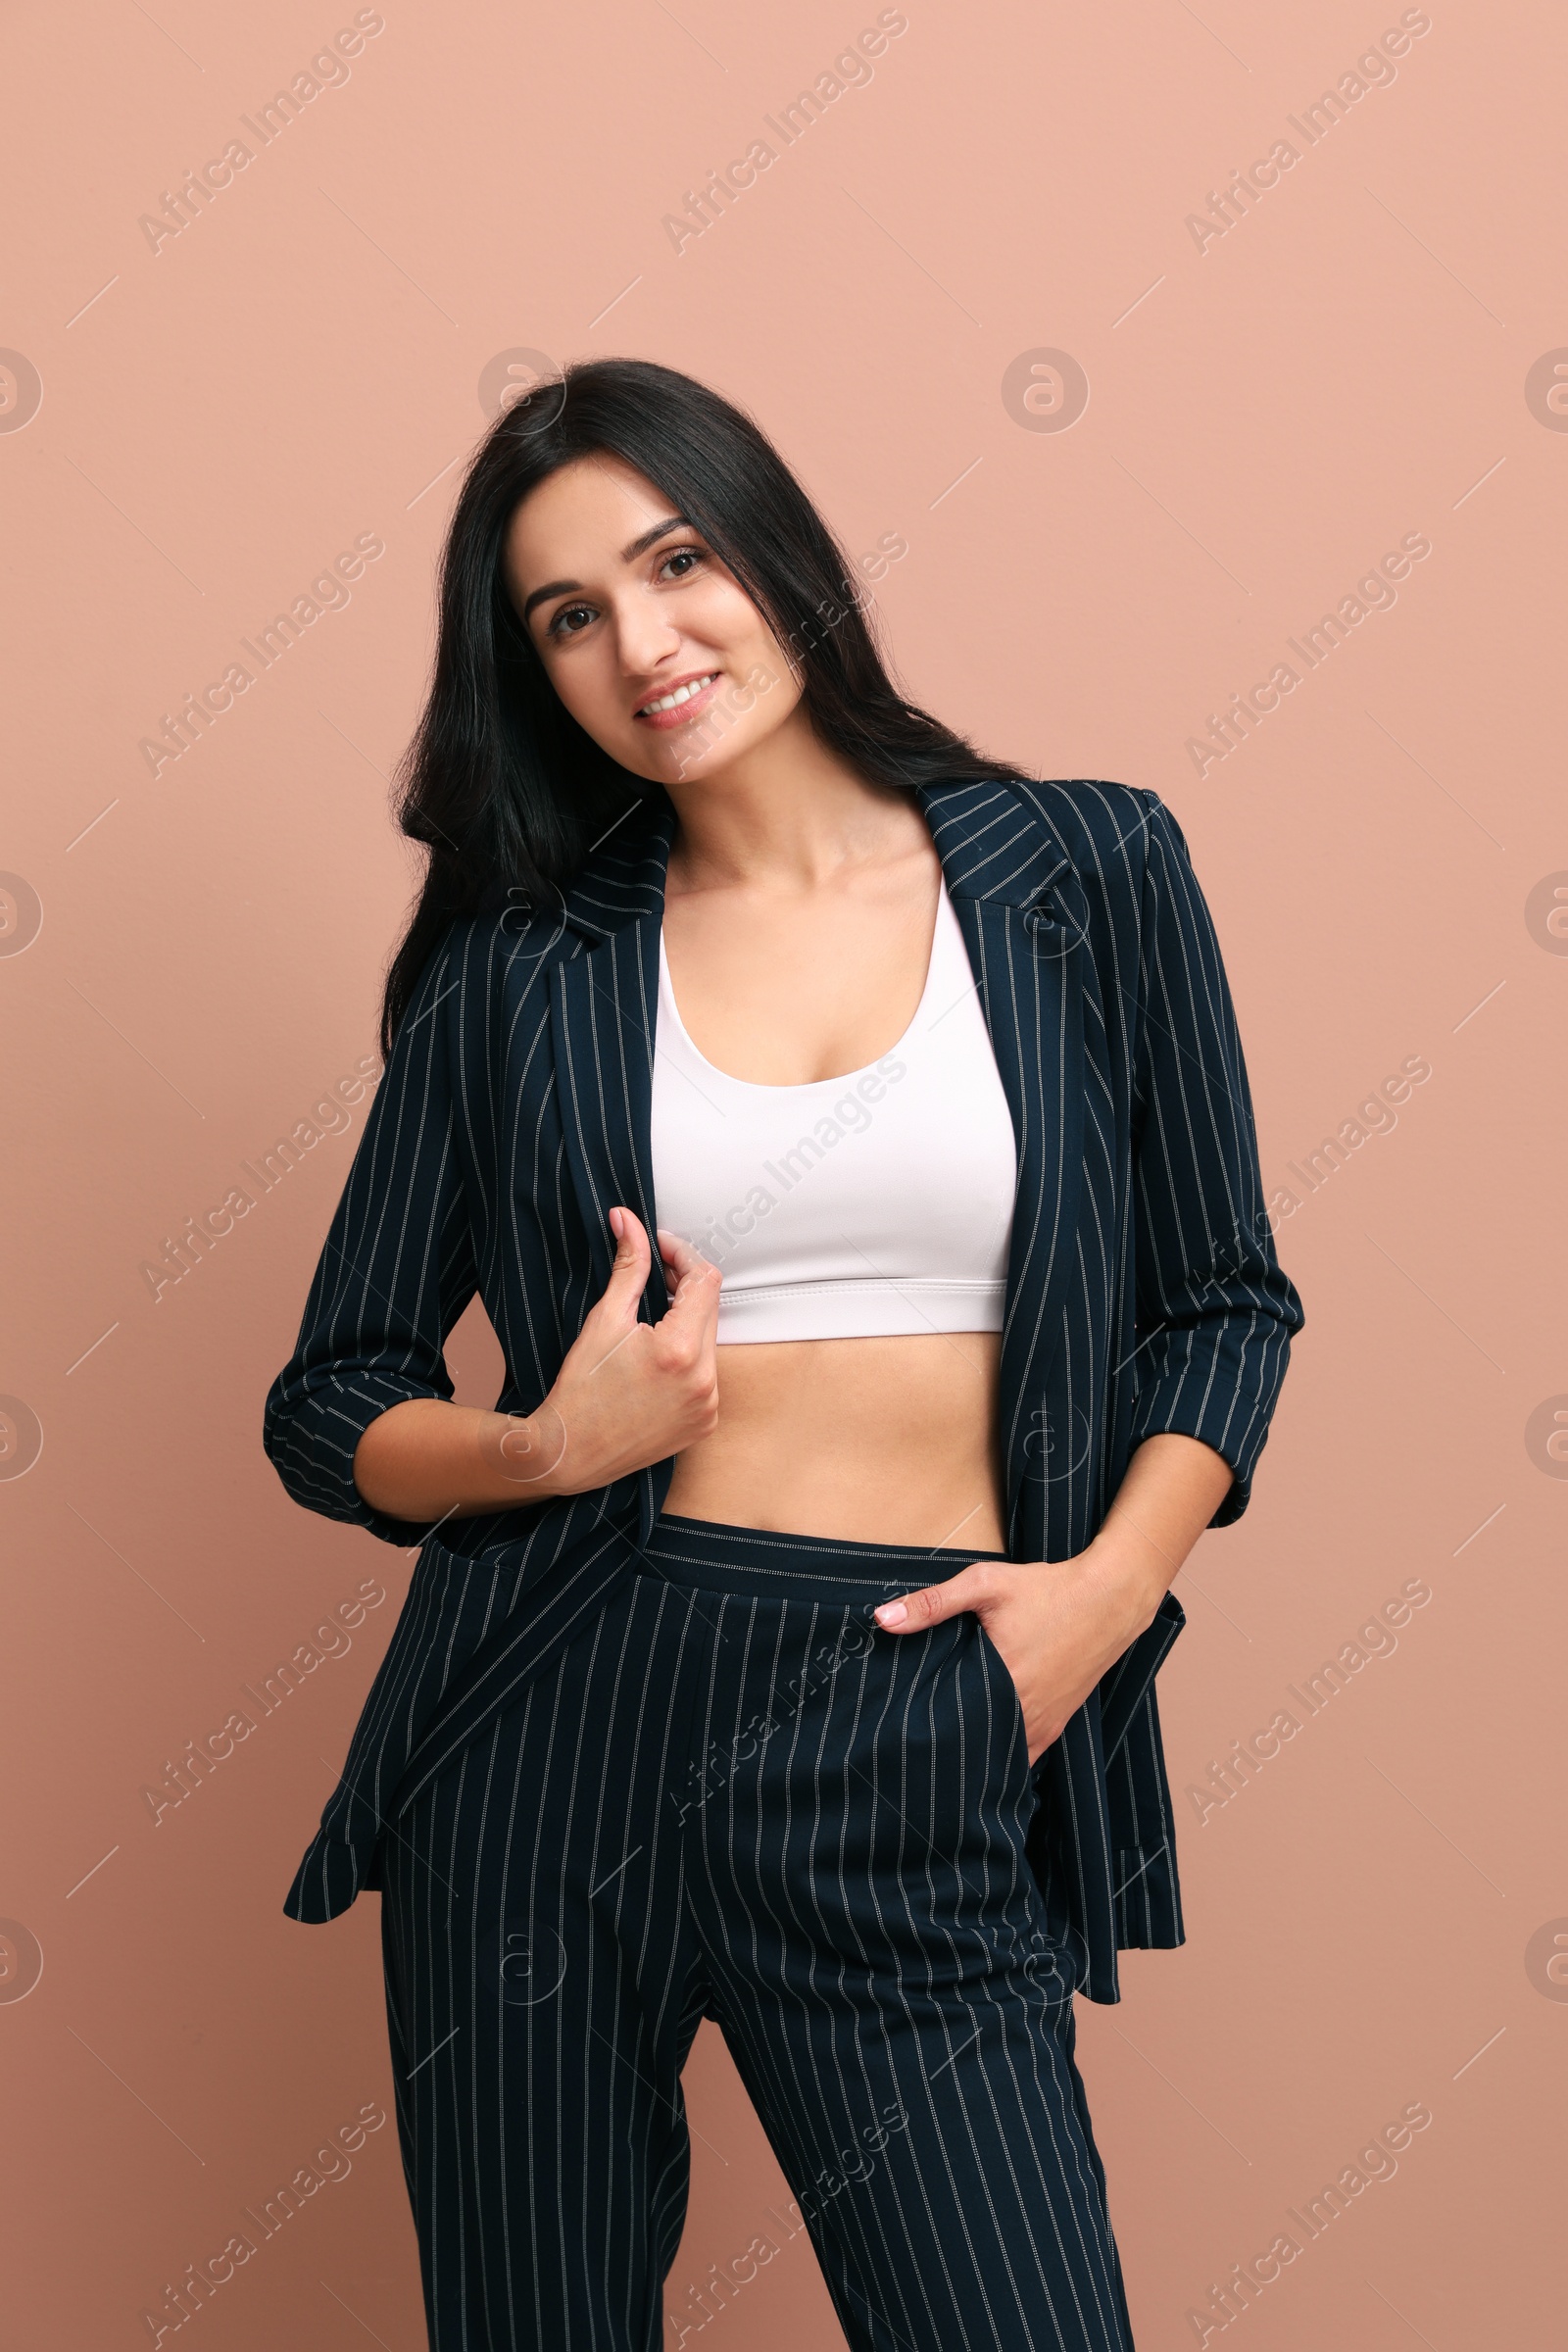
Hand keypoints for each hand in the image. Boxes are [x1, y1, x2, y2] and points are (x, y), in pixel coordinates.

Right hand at [488, 1208, 719, 1496]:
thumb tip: (629, 1221)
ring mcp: (708, 1405)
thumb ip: (629, 1266)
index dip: (683, 1255)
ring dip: (688, 1322)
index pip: (705, 1280)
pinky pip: (708, 1374)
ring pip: (710, 1341)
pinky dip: (688, 1358)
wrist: (570, 1453)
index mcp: (680, 1351)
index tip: (660, 1247)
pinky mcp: (705, 1422)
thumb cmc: (580, 1389)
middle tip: (653, 1278)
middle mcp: (704, 1380)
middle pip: (711, 1309)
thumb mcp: (605, 1319)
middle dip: (685, 1287)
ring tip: (651, 1320)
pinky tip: (656, 1359)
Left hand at [872, 1551, 1155, 1764]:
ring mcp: (1042, 1724)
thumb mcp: (985, 1584)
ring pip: (997, 1758)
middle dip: (942, 1744)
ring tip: (941, 1748)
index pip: (947, 1722)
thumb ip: (932, 1603)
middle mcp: (1023, 1712)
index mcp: (1000, 1681)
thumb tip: (881, 1620)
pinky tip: (979, 1747)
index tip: (897, 1728)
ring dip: (972, 1754)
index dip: (920, 1727)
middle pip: (970, 1744)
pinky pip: (1022, 1757)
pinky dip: (1001, 1756)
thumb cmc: (1046, 1590)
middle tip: (911, 1742)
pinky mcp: (1055, 1726)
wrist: (1108, 1600)